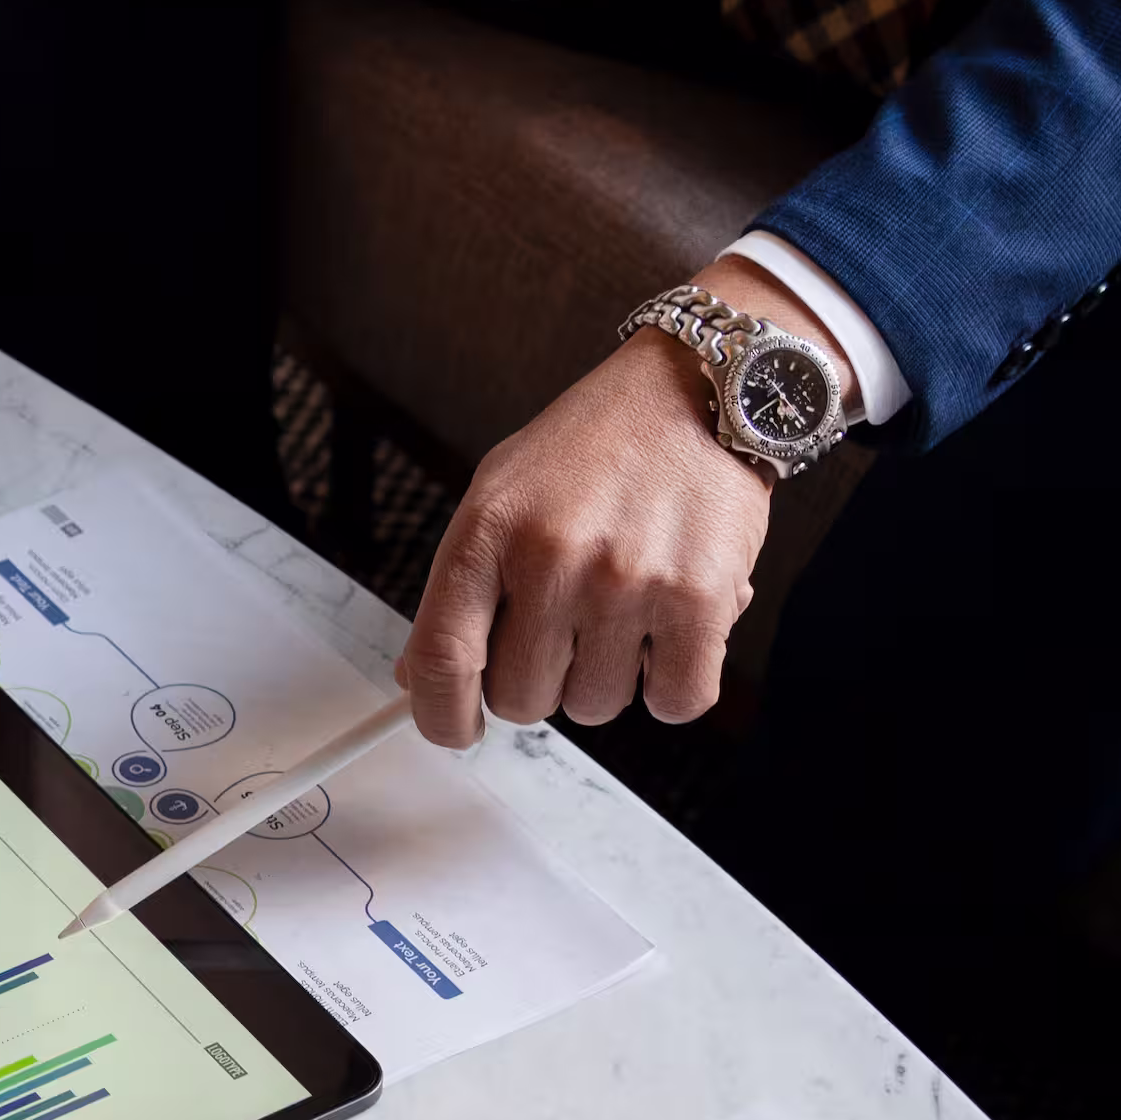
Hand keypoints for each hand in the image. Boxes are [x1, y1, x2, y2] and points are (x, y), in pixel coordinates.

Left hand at [397, 260, 843, 741]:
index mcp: (488, 530)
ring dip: (610, 676)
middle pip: (520, 699)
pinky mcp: (701, 598)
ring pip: (596, 706)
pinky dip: (673, 682)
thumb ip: (459, 589)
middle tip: (568, 631)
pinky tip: (671, 632)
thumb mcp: (500, 493)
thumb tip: (419, 679)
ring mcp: (627, 581)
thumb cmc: (595, 447)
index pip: (442, 659)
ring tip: (625, 607)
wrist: (699, 389)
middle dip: (541, 681)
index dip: (441, 715)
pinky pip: (676, 702)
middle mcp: (551, 557)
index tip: (456, 730)